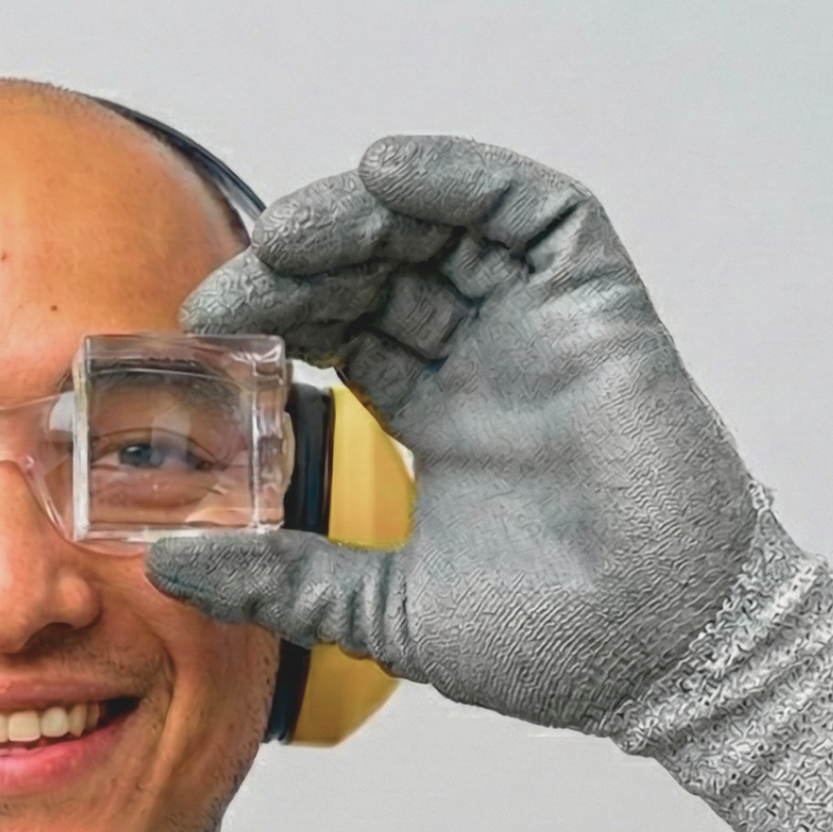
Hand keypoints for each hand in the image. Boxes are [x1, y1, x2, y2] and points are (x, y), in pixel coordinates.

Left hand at [149, 136, 832, 831]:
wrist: (665, 658)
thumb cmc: (551, 644)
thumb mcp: (382, 606)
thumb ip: (281, 578)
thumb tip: (167, 566)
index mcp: (439, 416)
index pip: (344, 331)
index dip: (277, 315)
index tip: (206, 327)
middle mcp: (487, 361)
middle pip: (381, 270)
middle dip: (301, 265)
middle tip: (232, 288)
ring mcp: (543, 330)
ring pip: (442, 228)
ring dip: (360, 214)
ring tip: (289, 234)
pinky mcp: (602, 309)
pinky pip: (538, 213)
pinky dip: (465, 178)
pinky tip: (389, 173)